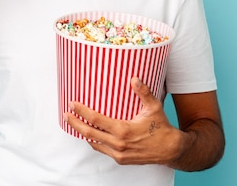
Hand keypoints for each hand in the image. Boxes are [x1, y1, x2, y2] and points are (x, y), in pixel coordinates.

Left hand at [65, 77, 189, 165]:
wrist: (170, 149)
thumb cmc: (161, 127)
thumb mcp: (153, 107)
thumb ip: (143, 92)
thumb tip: (134, 78)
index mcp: (123, 130)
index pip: (96, 120)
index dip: (82, 111)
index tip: (72, 104)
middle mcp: (118, 143)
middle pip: (89, 133)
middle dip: (75, 123)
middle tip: (66, 114)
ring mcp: (118, 153)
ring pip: (94, 143)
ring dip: (82, 133)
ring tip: (74, 123)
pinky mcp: (120, 159)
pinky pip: (102, 149)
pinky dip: (93, 141)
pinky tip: (90, 135)